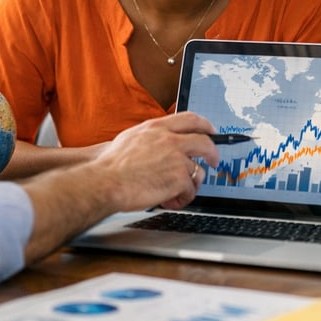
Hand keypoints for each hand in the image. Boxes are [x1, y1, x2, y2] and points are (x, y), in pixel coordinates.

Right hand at [92, 112, 218, 211]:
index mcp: (157, 128)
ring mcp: (176, 158)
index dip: (205, 125)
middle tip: (214, 161)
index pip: (190, 119)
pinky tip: (169, 201)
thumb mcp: (131, 138)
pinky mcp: (178, 177)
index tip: (211, 132)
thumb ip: (150, 137)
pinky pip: (190, 190)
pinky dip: (182, 198)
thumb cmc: (111, 166)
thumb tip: (161, 141)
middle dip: (213, 152)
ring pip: (198, 171)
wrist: (105, 182)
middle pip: (204, 142)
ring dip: (190, 184)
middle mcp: (169, 140)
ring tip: (175, 193)